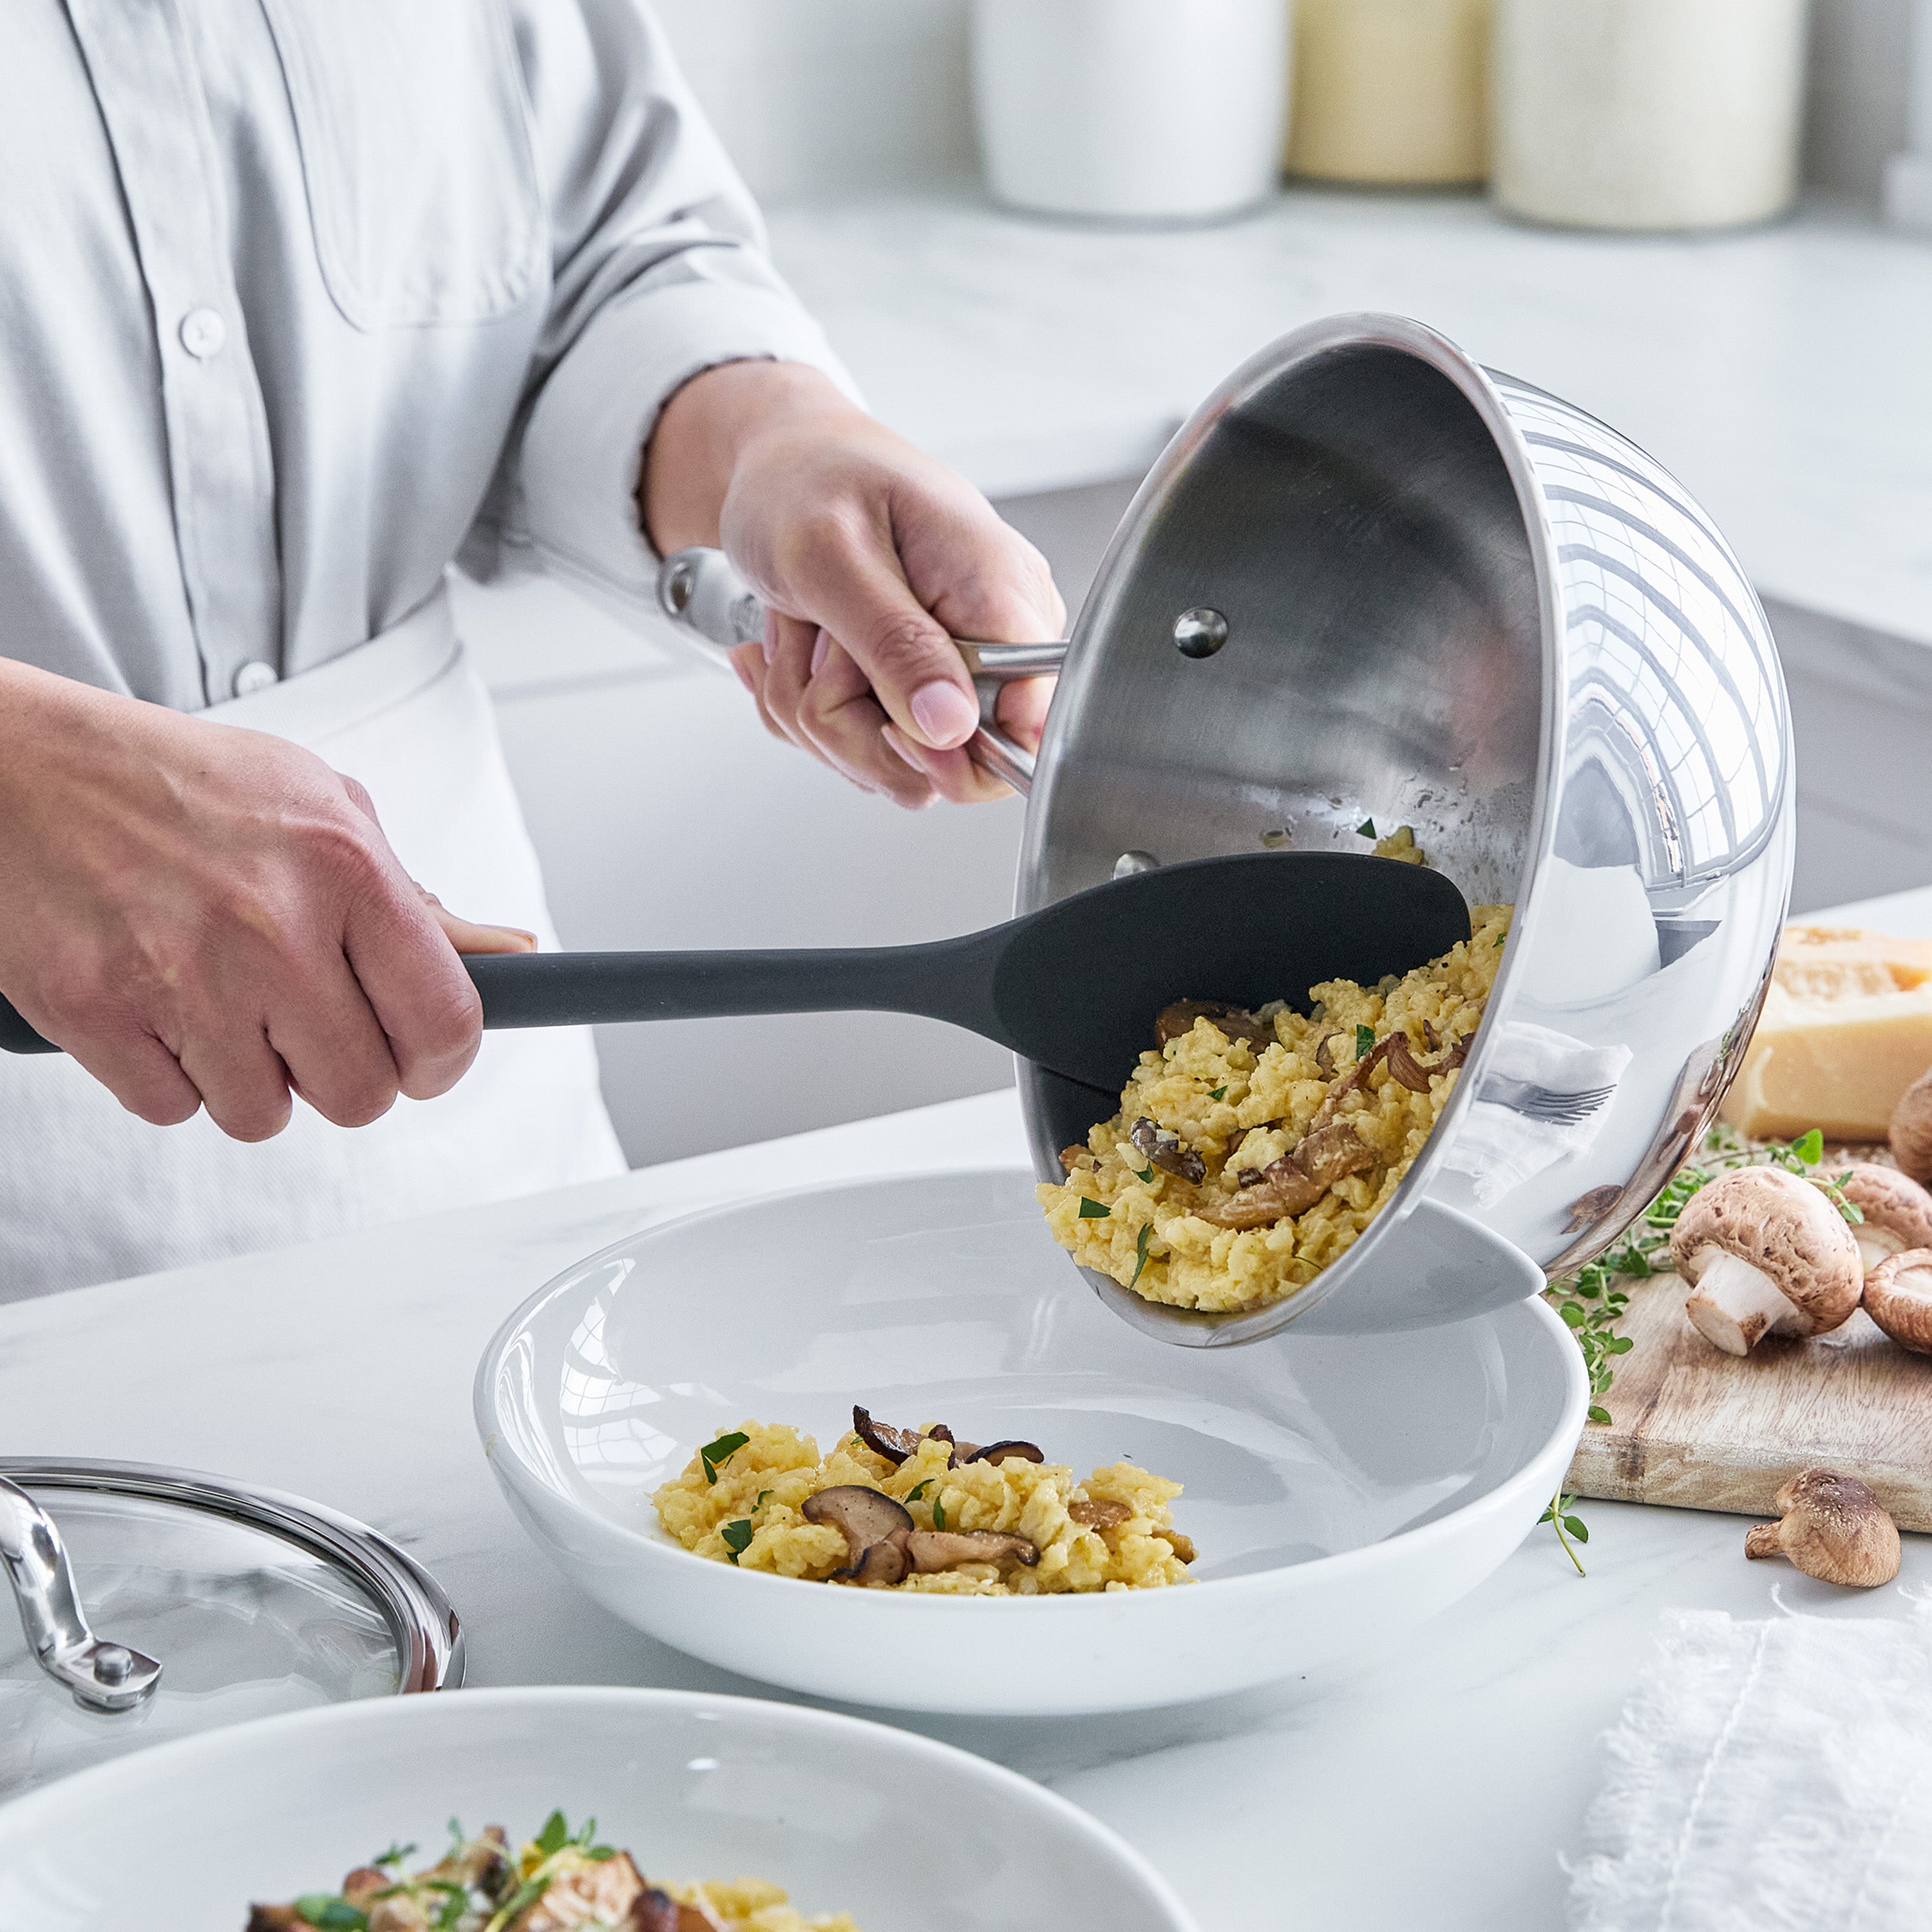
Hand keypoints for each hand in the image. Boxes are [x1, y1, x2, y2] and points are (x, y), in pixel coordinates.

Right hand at [0, 659, 533, 1139]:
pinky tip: (157, 1001)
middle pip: (360, 1095)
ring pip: (263, 1115)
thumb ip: (415, 901)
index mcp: (344, 869)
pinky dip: (169, 1073)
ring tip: (220, 998)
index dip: (440, 1062)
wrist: (21, 767)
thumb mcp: (323, 809)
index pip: (444, 1023)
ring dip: (250, 1076)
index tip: (421, 1059)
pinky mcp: (96, 1015)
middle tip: (308, 1024)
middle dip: (342, 1074)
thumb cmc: (182, 786)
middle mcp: (271, 929)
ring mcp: (180, 978)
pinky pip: (172, 1109)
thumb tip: (512, 958)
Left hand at [642, 361, 1063, 806]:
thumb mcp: (832, 555)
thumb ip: (895, 642)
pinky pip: (869, 748)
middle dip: (854, 725)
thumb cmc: (807, 482)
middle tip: (819, 647)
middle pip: (951, 763)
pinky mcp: (920, 689)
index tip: (888, 722)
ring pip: (898, 764)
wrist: (779, 464)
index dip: (956, 752)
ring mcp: (958, 670)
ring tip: (808, 632)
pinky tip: (804, 648)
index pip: (1029, 724)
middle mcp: (995, 639)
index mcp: (1001, 592)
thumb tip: (952, 726)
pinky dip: (814, 708)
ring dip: (820, 712)